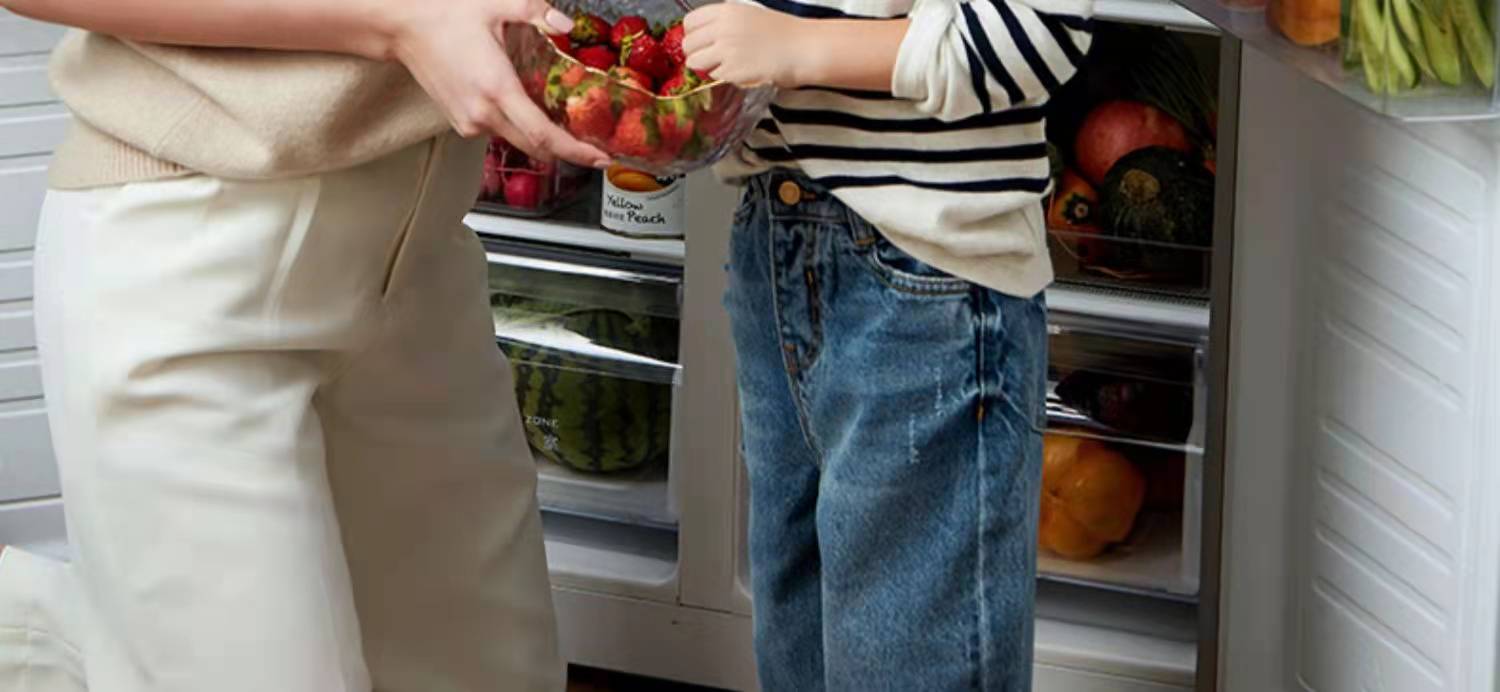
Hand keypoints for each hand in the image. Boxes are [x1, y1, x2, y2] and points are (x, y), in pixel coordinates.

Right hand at [377, 0, 610, 166]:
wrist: (402, 27)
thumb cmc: (444, 15)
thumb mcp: (495, 4)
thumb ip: (536, 12)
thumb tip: (566, 24)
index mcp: (497, 88)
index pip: (543, 135)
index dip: (575, 151)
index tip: (600, 158)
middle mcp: (483, 113)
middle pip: (535, 148)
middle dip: (568, 152)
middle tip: (595, 149)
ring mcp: (470, 122)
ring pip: (518, 142)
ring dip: (543, 140)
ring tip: (567, 128)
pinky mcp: (461, 123)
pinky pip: (500, 133)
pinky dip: (520, 129)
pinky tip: (531, 113)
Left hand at [682, 4, 810, 88]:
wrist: (804, 48)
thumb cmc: (784, 32)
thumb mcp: (751, 13)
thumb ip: (726, 21)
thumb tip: (704, 35)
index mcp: (727, 11)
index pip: (690, 22)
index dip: (693, 34)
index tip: (701, 42)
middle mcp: (723, 28)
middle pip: (688, 45)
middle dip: (697, 53)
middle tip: (712, 58)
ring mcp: (726, 50)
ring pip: (695, 62)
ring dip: (707, 67)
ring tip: (725, 65)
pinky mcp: (733, 70)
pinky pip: (715, 76)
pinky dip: (725, 77)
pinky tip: (741, 71)